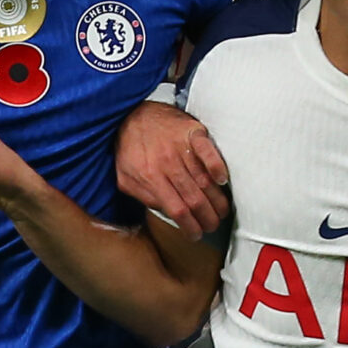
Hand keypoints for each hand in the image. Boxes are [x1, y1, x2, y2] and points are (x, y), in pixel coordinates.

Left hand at [116, 100, 228, 233]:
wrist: (132, 113)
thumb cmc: (130, 147)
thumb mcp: (125, 177)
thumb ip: (142, 196)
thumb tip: (162, 211)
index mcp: (150, 177)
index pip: (177, 210)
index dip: (190, 227)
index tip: (197, 234)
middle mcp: (167, 164)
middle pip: (194, 199)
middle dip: (208, 218)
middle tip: (214, 225)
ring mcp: (181, 147)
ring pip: (204, 180)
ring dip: (217, 200)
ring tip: (222, 211)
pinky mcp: (192, 132)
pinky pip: (208, 151)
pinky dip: (217, 166)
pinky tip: (222, 180)